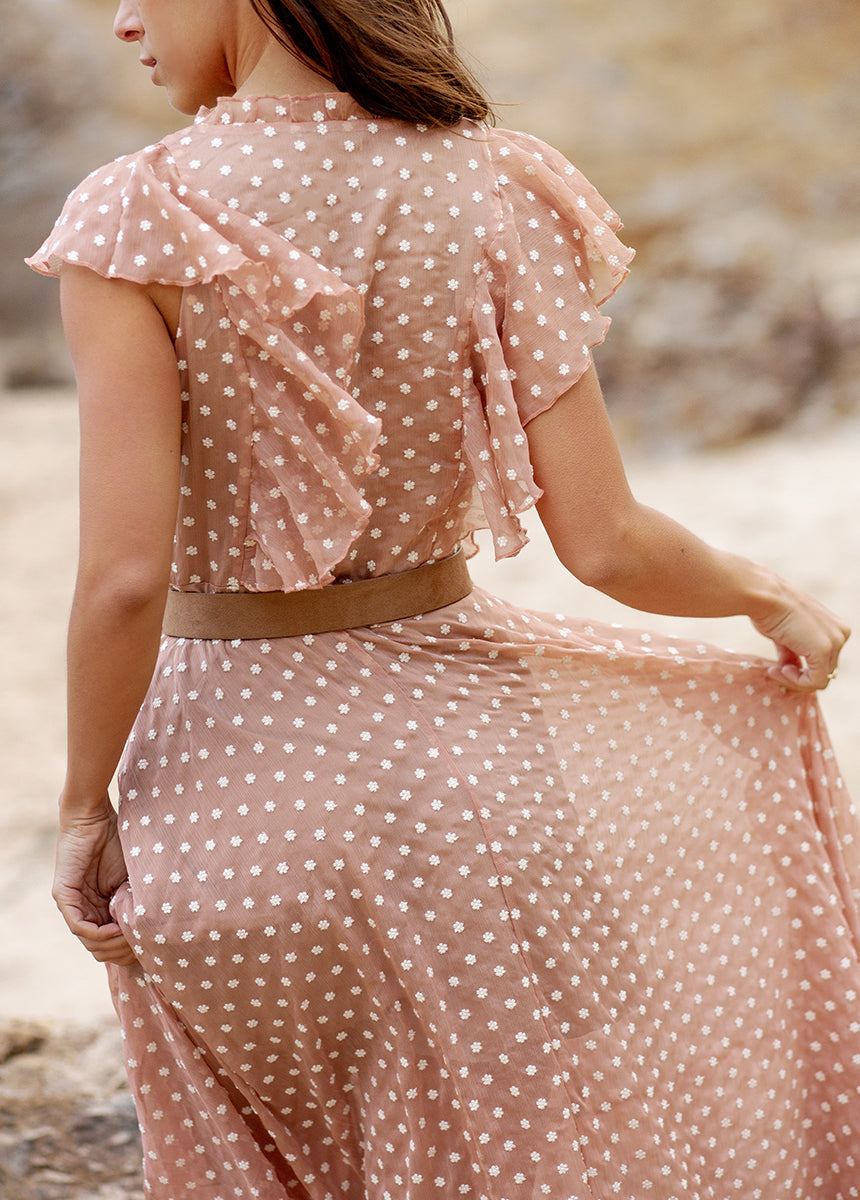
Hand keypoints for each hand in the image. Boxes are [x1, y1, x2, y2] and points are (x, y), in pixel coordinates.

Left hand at [53, 796, 135, 965]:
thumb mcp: (134, 879)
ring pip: (89, 941)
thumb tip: (154, 931)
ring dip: (112, 943)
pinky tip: (115, 929)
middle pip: (99, 948)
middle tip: (140, 943)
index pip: (109, 943)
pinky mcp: (64, 895)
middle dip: (121, 951)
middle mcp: (84, 910)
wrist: (97, 816)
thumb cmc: (120, 841)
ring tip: (131, 935)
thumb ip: (136, 902)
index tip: (148, 943)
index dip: (128, 949)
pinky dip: (98, 932)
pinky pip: (78, 925)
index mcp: (100, 907)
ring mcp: (72, 904)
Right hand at [750, 584, 849, 691]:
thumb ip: (793, 652)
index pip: (823, 661)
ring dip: (794, 680)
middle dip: (798, 676)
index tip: (777, 667)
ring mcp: (834, 642)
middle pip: (823, 671)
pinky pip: (815, 681)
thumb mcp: (785, 635)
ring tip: (774, 671)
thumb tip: (790, 667)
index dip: (800, 670)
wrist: (765, 597)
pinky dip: (796, 681)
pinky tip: (780, 670)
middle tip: (774, 671)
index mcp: (834, 627)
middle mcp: (840, 634)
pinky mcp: (823, 650)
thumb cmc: (769, 610)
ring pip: (820, 679)